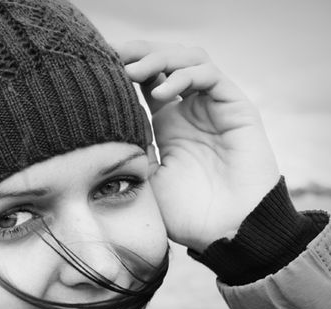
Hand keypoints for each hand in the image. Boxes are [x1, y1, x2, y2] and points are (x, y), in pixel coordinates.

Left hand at [114, 41, 280, 251]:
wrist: (227, 235)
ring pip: (187, 59)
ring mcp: (213, 107)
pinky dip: (184, 75)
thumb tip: (98, 126)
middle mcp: (190, 109)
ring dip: (158, 58)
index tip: (94, 66)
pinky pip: (210, 75)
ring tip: (131, 71)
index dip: (122, 66)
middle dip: (136, 52)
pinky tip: (161, 93)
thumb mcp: (145, 179)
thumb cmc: (188, 215)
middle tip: (110, 53)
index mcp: (167, 123)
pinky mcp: (236, 108)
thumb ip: (129, 149)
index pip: (144, 79)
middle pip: (164, 60)